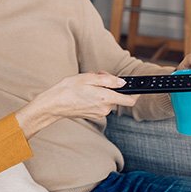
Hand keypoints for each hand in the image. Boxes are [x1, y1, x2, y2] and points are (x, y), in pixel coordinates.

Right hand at [15, 72, 138, 137]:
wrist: (54, 104)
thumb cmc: (68, 89)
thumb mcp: (89, 78)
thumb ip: (108, 80)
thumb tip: (122, 82)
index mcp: (106, 98)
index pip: (129, 100)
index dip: (135, 93)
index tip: (137, 88)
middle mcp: (105, 108)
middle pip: (117, 96)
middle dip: (110, 85)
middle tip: (97, 77)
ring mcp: (99, 113)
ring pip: (108, 99)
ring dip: (102, 91)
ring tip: (87, 84)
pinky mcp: (94, 115)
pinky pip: (101, 104)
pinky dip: (97, 97)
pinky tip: (85, 92)